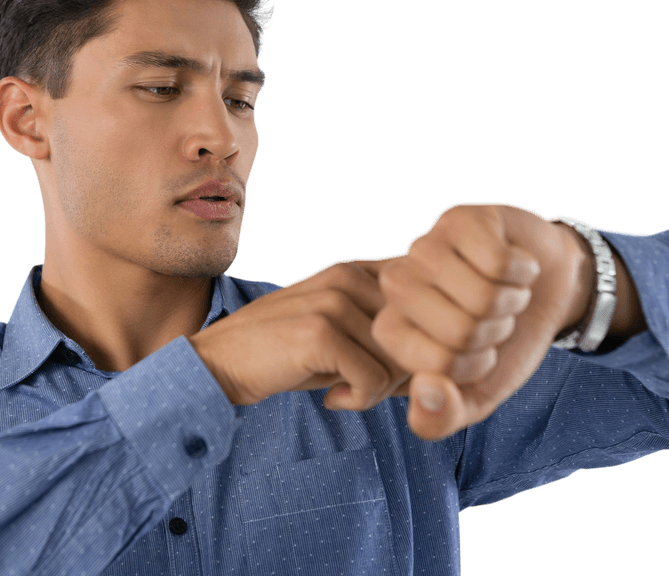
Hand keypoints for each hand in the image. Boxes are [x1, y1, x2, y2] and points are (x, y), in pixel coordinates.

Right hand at [189, 255, 414, 407]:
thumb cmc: (289, 354)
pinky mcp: (319, 332)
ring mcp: (333, 300)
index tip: (393, 369)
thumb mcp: (343, 330)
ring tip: (347, 391)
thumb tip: (448, 357)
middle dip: (404, 371)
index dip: (422, 343)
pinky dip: (360, 400)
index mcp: (358, 268)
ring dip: (381, 389)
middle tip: (367, 386)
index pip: (427, 303)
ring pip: (400, 359)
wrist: (220, 362)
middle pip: (419, 333)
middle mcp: (349, 275)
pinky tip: (333, 398)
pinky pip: (374, 380)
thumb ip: (388, 329)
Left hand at [371, 203, 591, 440]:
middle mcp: (397, 284)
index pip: (434, 364)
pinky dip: (523, 271)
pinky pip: (499, 260)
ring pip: (479, 295)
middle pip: (458, 331)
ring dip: (510, 300)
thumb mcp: (475, 395)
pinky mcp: (459, 217)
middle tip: (494, 318)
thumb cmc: (505, 343)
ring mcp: (425, 246)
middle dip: (494, 332)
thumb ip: (440, 416)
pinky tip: (515, 266)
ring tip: (504, 292)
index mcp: (392, 331)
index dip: (474, 365)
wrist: (547, 289)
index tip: (478, 352)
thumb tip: (425, 389)